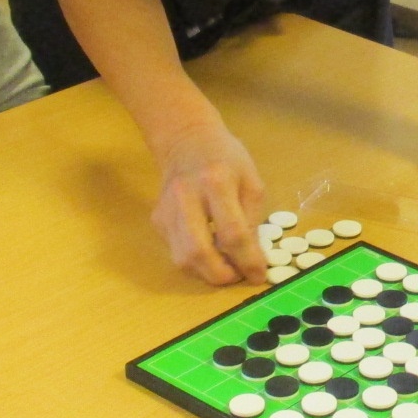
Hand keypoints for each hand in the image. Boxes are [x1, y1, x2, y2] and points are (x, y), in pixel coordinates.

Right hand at [151, 123, 267, 284]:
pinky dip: (195, 261)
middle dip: (222, 275)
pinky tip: (210, 251)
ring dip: (207, 273)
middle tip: (239, 276)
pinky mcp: (157, 220)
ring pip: (182, 258)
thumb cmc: (226, 159)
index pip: (233, 233)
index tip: (259, 275)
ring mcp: (167, 210)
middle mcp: (186, 197)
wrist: (186, 140)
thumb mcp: (251, 182)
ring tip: (226, 266)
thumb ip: (253, 220)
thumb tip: (253, 259)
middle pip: (199, 252)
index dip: (248, 260)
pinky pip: (176, 252)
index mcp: (216, 182)